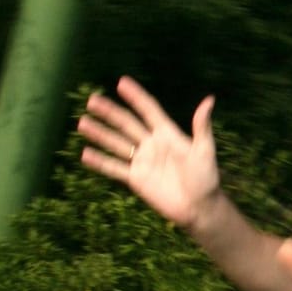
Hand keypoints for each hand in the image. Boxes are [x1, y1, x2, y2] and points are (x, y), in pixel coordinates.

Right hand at [78, 78, 222, 232]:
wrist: (199, 208)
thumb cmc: (206, 178)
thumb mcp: (205, 150)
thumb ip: (202, 126)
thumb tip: (209, 100)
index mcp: (168, 134)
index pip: (148, 110)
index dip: (136, 96)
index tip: (121, 82)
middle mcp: (152, 144)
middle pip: (127, 124)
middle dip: (110, 112)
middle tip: (92, 100)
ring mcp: (142, 161)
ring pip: (116, 143)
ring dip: (100, 134)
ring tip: (82, 123)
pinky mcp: (136, 178)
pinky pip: (114, 168)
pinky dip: (100, 162)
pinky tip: (85, 154)